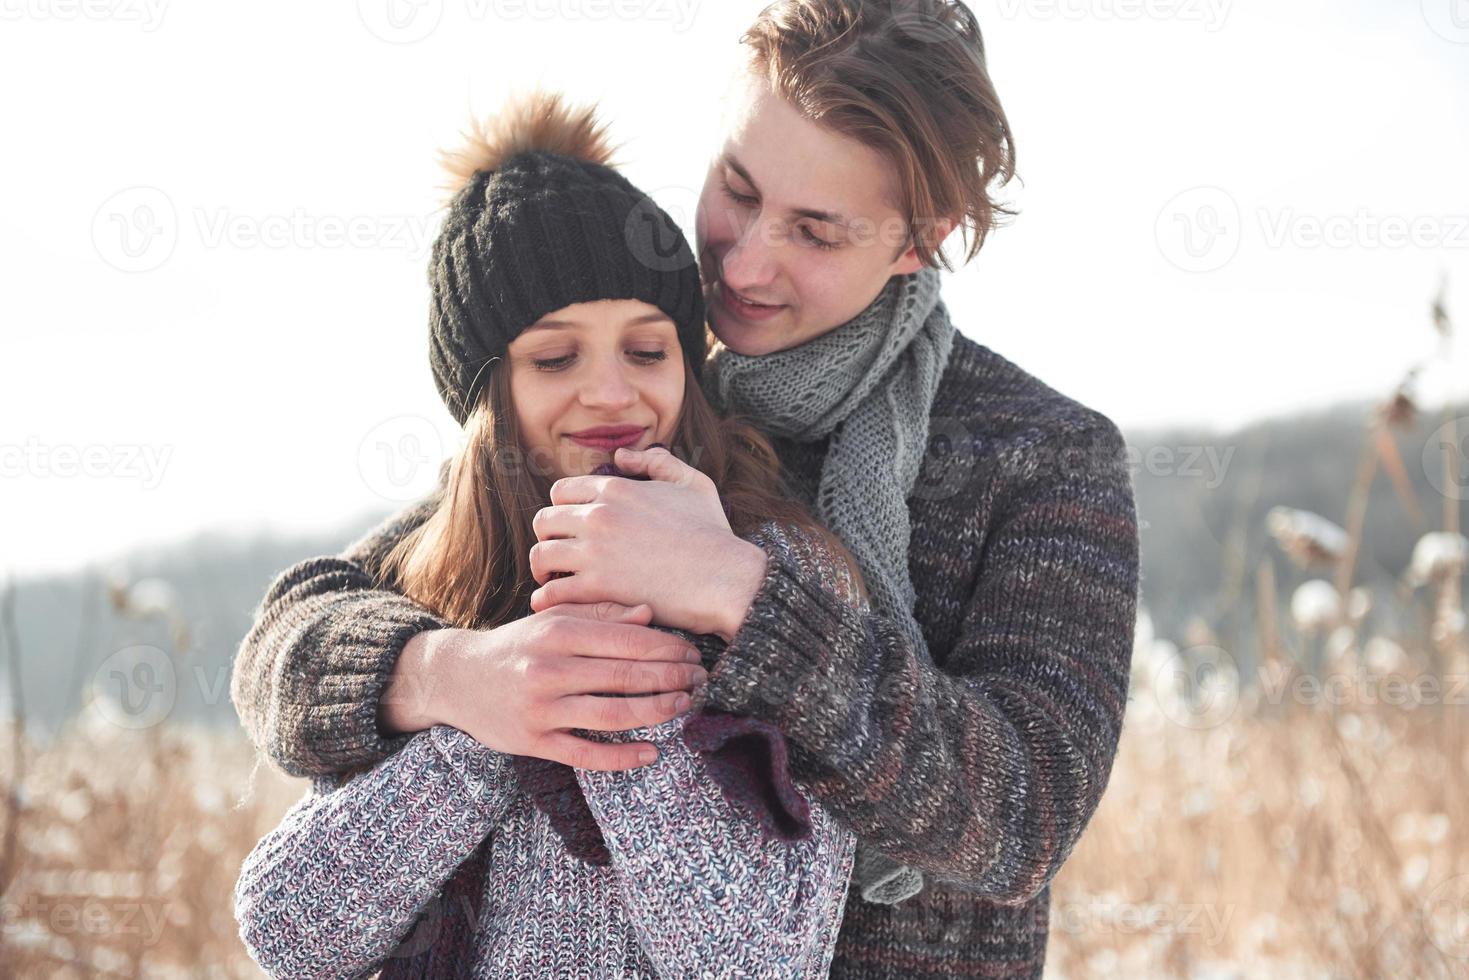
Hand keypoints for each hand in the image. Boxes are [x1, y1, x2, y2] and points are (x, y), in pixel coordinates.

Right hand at [381, 601, 708, 770]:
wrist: (455, 677)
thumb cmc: (516, 644)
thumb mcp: (551, 619)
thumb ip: (599, 613)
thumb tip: (649, 614)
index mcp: (557, 632)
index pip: (626, 640)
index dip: (667, 648)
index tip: (693, 653)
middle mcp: (548, 669)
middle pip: (624, 677)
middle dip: (670, 678)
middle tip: (699, 680)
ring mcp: (540, 708)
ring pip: (611, 715)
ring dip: (655, 712)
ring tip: (683, 707)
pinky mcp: (533, 742)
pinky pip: (585, 754)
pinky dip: (621, 757)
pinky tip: (650, 753)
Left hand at [527, 446, 768, 640]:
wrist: (726, 577)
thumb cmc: (713, 533)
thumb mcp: (693, 484)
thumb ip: (656, 462)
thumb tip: (622, 455)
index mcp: (615, 488)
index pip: (561, 492)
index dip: (564, 511)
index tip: (571, 528)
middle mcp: (598, 515)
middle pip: (544, 521)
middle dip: (549, 538)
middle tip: (559, 555)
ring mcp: (595, 552)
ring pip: (541, 555)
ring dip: (543, 569)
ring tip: (553, 580)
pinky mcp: (598, 588)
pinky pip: (552, 592)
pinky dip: (547, 599)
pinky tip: (555, 604)